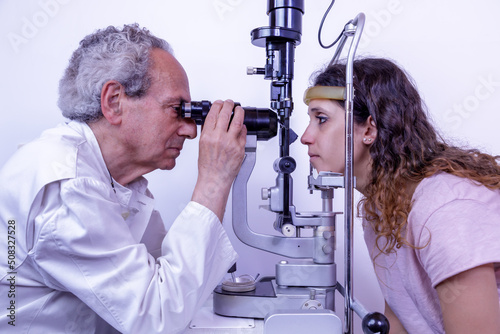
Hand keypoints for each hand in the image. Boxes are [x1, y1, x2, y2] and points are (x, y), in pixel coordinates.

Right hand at [191, 100, 246, 220]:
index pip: (213, 114)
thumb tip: (214, 120)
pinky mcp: (240, 148)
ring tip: (239, 110)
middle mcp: (219, 138)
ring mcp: (231, 142)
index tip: (220, 103)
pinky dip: (243, 128)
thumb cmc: (208, 165)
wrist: (215, 179)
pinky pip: (243, 133)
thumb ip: (208, 132)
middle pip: (226, 114)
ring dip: (239, 112)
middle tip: (230, 103)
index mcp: (207, 136)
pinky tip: (241, 126)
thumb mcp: (202, 145)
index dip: (217, 105)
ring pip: (237, 121)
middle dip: (229, 105)